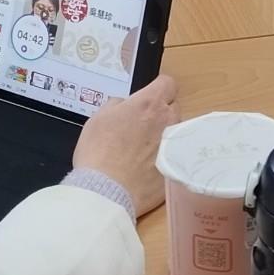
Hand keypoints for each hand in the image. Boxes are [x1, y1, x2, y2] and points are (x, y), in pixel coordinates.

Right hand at [73, 74, 178, 217]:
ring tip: (144, 149)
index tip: (149, 97)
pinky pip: (173, 156)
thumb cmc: (98, 153)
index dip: (158, 88)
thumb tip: (123, 105)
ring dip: (164, 135)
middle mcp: (167, 122)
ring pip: (175, 132)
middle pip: (173, 108)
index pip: (168, 83)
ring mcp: (173, 145)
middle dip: (161, 112)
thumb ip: (116, 105)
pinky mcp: (175, 168)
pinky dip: (163, 159)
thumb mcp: (98, 118)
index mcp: (149, 104)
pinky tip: (147, 168)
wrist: (105, 191)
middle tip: (143, 124)